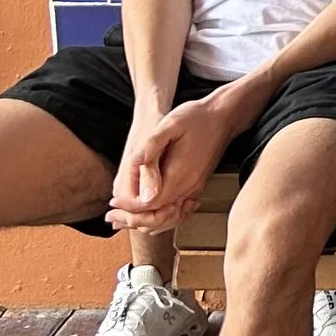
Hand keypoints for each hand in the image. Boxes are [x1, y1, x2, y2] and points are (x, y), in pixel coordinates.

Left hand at [107, 86, 242, 231]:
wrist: (224, 115)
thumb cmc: (196, 117)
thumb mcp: (168, 126)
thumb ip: (150, 151)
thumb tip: (138, 177)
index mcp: (180, 175)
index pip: (149, 205)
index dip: (128, 206)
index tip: (112, 202)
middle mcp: (189, 187)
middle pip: (158, 217)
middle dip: (132, 219)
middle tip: (111, 216)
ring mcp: (194, 188)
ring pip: (168, 217)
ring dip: (144, 220)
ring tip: (121, 218)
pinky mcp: (196, 185)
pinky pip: (176, 210)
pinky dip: (159, 216)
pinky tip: (145, 213)